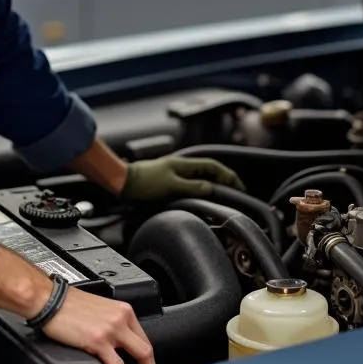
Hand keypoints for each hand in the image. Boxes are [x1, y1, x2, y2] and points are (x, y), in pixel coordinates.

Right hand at [42, 286, 160, 363]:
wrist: (49, 300)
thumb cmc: (68, 303)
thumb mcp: (99, 308)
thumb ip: (112, 323)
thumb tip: (118, 342)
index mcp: (122, 310)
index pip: (143, 336)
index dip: (149, 355)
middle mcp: (120, 318)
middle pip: (146, 347)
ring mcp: (110, 330)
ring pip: (139, 355)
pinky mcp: (97, 341)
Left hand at [122, 155, 244, 201]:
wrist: (124, 182)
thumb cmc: (145, 182)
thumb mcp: (170, 185)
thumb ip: (191, 186)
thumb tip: (211, 188)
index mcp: (184, 164)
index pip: (212, 166)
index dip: (227, 175)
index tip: (238, 185)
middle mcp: (182, 168)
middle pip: (209, 172)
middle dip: (224, 180)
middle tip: (236, 192)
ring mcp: (175, 175)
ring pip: (200, 179)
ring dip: (213, 186)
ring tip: (223, 197)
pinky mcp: (169, 183)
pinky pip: (191, 185)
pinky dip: (201, 191)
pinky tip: (203, 199)